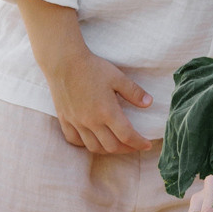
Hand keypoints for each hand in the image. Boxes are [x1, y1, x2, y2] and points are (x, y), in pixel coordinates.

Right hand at [4, 0, 154, 152]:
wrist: (63, 62)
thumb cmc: (92, 68)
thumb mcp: (118, 77)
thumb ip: (134, 92)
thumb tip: (149, 103)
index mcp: (107, 112)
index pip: (127, 136)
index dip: (139, 143)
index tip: (147, 144)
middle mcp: (91, 121)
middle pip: (112, 147)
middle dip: (127, 149)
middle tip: (134, 144)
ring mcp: (76, 122)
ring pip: (93, 147)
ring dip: (107, 149)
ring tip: (116, 144)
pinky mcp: (65, 119)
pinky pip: (74, 140)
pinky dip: (85, 144)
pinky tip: (92, 139)